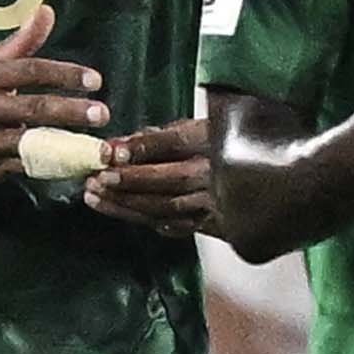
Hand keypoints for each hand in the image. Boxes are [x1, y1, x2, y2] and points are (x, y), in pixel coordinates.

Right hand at [0, 12, 107, 178]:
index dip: (64, 74)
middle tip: (102, 114)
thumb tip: (47, 12)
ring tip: (93, 146)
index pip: (28, 71)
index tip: (95, 81)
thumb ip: (18, 44)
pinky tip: (70, 164)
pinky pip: (17, 168)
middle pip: (31, 108)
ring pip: (26, 142)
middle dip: (69, 111)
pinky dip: (44, 166)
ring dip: (63, 145)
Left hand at [81, 112, 217, 235]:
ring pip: (168, 206)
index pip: (174, 142)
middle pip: (171, 179)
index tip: (111, 152)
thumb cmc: (218, 147)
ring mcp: (217, 200)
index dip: (141, 148)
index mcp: (213, 140)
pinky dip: (143, 218)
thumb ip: (155, 137)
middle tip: (98, 179)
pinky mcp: (213, 223)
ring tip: (96, 196)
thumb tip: (115, 147)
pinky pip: (174, 224)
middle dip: (130, 180)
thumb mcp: (191, 129)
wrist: (257, 177)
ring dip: (128, 203)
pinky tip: (119, 211)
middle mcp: (217, 171)